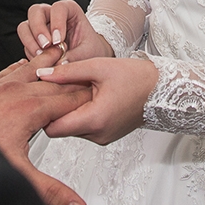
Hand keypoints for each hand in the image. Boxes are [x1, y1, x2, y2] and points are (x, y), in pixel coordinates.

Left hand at [0, 48, 91, 204]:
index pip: (68, 100)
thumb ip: (51, 191)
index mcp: (30, 110)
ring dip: (47, 61)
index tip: (100, 96)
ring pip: (30, 68)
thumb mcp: (19, 175)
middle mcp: (16, 92)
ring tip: (61, 51)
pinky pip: (8, 70)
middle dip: (72, 80)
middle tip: (88, 75)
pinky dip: (22, 65)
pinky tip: (23, 63)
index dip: (86, 98)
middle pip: (53, 83)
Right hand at [20, 0, 112, 62]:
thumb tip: (58, 65)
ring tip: (41, 57)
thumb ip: (75, 56)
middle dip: (38, 29)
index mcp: (69, 10)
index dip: (57, 22)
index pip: (58, 8)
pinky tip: (41, 63)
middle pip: (35, 11)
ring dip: (30, 42)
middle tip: (46, 46)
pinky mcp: (33, 40)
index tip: (59, 41)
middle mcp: (51, 15)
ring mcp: (40, 27)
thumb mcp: (88, 53)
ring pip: (24, 27)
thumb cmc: (90, 50)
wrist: (87, 57)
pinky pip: (25, 45)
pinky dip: (30, 54)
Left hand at [37, 56, 159, 144]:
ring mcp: (103, 138)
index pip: (53, 128)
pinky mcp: (106, 136)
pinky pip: (84, 128)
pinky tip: (86, 96)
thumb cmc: (136, 77)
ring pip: (72, 128)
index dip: (44, 112)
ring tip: (74, 89)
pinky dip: (80, 114)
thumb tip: (42, 75)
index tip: (42, 96)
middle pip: (61, 129)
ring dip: (69, 111)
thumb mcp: (99, 67)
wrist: (162, 90)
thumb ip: (68, 72)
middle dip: (55, 110)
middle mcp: (98, 134)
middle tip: (56, 88)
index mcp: (95, 119)